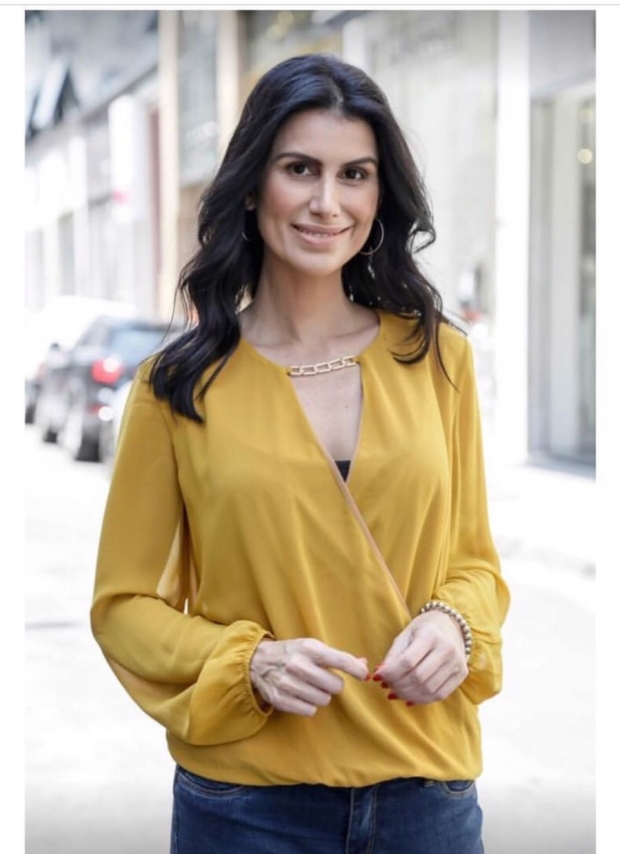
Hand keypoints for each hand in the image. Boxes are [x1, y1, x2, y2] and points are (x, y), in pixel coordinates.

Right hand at [250, 638, 368, 716]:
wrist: (258, 660)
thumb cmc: (293, 653)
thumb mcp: (313, 647)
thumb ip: (339, 657)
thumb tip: (364, 665)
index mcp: (309, 649)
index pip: (340, 661)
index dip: (356, 669)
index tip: (363, 675)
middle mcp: (298, 665)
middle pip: (335, 686)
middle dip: (333, 684)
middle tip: (323, 679)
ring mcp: (288, 683)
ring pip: (324, 700)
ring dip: (320, 695)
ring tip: (310, 686)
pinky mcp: (281, 700)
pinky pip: (309, 711)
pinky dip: (308, 705)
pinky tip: (300, 695)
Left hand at [374, 612, 467, 704]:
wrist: (450, 625)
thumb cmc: (423, 629)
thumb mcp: (405, 635)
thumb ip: (393, 655)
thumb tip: (379, 675)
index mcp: (430, 635)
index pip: (407, 661)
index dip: (390, 673)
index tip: (377, 677)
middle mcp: (446, 649)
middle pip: (418, 677)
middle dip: (397, 686)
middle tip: (386, 687)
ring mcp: (457, 662)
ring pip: (429, 689)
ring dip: (407, 695)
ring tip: (394, 693)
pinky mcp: (462, 673)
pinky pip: (440, 694)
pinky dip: (422, 700)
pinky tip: (409, 698)